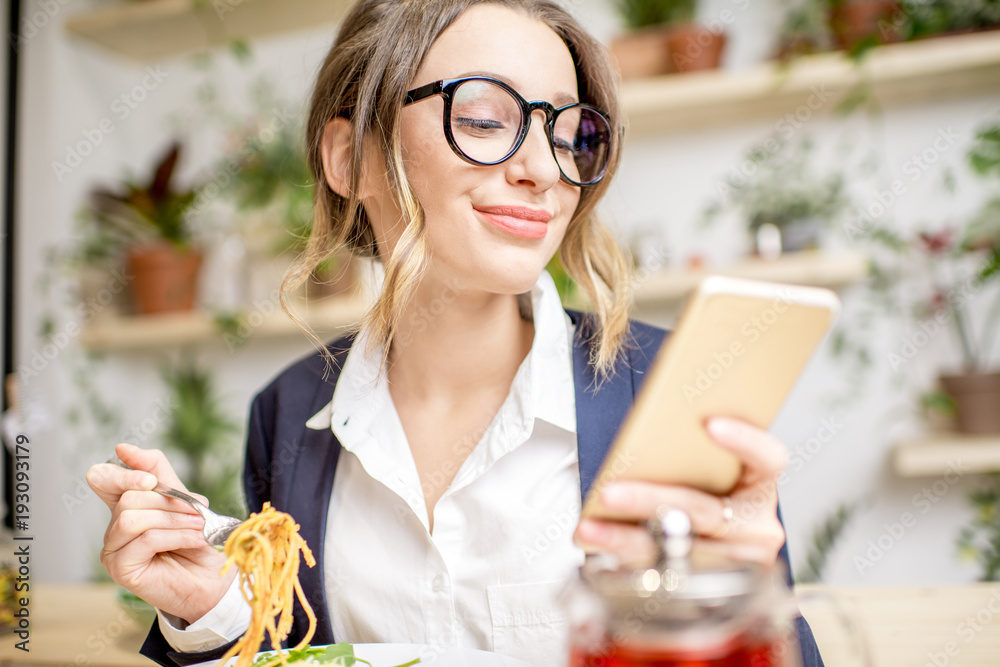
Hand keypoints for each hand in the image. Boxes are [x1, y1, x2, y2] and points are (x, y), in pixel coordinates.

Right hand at [86, 442, 235, 623]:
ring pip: (133, 517)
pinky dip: (176, 535)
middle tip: (198, 510)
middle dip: (169, 500)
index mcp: (124, 506)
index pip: (102, 479)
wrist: (214, 578)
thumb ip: (156, 471)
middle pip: (128, 497)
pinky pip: (145, 539)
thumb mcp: (181, 497)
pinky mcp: (121, 569)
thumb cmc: (198, 539)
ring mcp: (113, 550)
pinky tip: (195, 540)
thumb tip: (122, 448)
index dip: (123, 473)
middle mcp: (113, 528)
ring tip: (199, 526)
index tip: (151, 479)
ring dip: (174, 518)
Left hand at [573, 417, 786, 566]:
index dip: (746, 440)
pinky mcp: (713, 590)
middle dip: (652, 500)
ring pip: (680, 551)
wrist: (713, 546)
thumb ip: (690, 458)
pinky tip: (598, 548)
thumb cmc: (702, 493)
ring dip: (626, 540)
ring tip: (590, 528)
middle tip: (611, 492)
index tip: (709, 423)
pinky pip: (665, 576)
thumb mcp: (705, 473)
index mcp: (761, 487)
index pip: (769, 459)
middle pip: (705, 511)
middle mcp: (758, 528)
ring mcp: (738, 563)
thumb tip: (641, 440)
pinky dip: (626, 561)